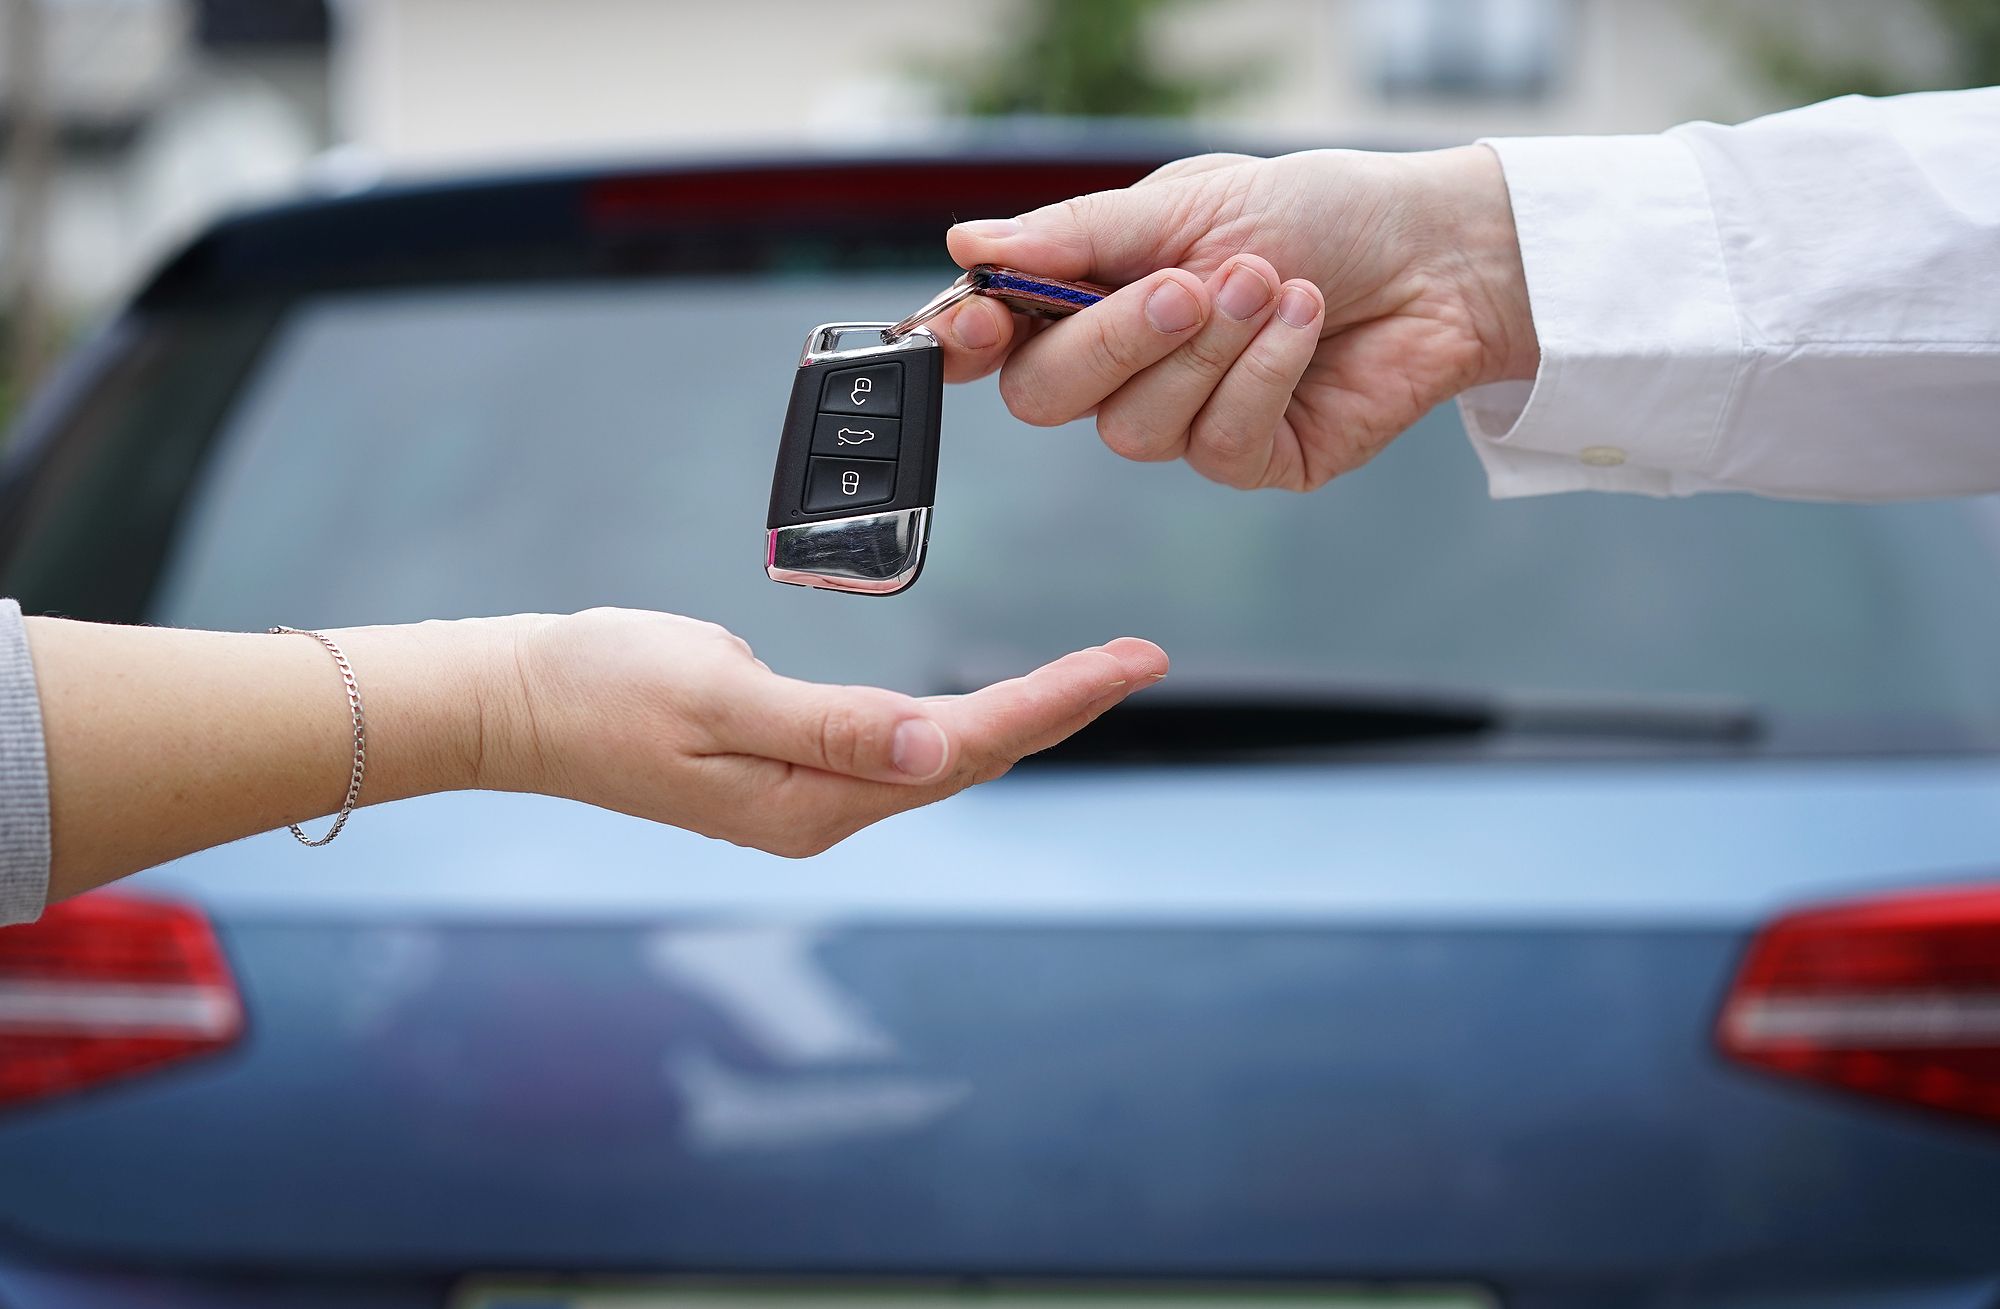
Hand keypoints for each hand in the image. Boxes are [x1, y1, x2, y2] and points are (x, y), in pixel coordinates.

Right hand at [483, 608, 1166, 856]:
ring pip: (940, 758)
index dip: (1054, 703)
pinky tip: (991, 705)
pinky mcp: (788, 768)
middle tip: (1138, 660)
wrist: (515, 702)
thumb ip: (828, 726)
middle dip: (1059, 709)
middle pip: (969, 758)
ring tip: (1092, 677)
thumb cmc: (601, 687)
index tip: (1130, 663)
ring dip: (1018, 719)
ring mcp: (805, 795)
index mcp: (812, 800)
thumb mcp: (715, 696)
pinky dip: (957, 721)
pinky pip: (897, 749)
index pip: (964, 748)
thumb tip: (933, 751)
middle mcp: (821, 810)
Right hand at [935, 146, 1537, 489]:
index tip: (981, 322)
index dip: (970, 341)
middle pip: (1046, 399)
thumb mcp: (1188, 204)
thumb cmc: (1319, 214)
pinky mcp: (1253, 460)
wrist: (1436, 254)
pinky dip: (1263, 376)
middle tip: (1188, 284)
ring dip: (1209, 350)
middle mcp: (1127, 367)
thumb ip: (1077, 237)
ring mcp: (1186, 423)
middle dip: (1114, 341)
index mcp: (1094, 295)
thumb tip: (968, 245)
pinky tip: (1305, 325)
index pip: (997, 342)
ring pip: (1134, 431)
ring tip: (1275, 284)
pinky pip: (1217, 445)